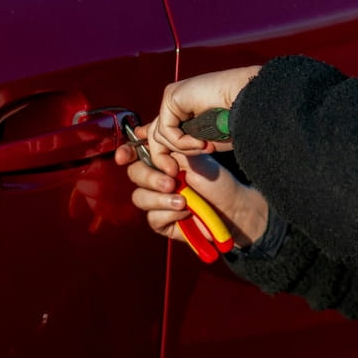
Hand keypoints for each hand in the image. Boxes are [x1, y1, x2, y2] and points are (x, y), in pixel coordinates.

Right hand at [115, 141, 268, 248]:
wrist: (232, 207)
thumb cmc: (216, 180)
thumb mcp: (195, 156)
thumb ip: (171, 147)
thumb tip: (145, 136)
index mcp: (162, 159)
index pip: (135, 152)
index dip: (126, 153)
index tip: (124, 157)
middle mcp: (156, 179)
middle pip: (134, 174)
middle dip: (150, 177)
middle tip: (172, 182)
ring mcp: (157, 201)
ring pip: (140, 197)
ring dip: (160, 198)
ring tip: (183, 201)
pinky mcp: (162, 221)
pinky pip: (153, 217)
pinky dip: (169, 214)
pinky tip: (185, 212)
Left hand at [144, 66, 261, 175]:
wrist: (249, 104)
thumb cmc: (237, 122)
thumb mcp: (205, 141)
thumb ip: (183, 146)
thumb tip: (161, 156)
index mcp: (183, 111)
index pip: (160, 133)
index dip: (159, 153)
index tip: (170, 170)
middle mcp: (176, 103)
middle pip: (155, 135)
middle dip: (162, 158)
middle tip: (175, 172)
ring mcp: (173, 98)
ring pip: (160, 135)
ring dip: (183, 149)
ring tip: (205, 148)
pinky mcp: (172, 96)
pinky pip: (166, 128)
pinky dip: (182, 142)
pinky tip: (201, 142)